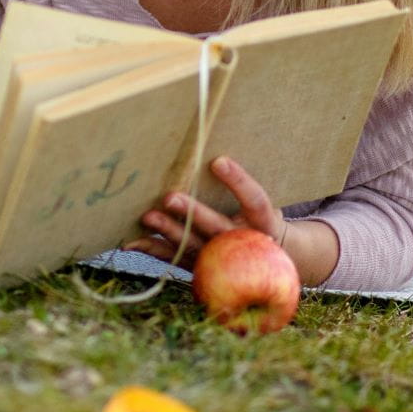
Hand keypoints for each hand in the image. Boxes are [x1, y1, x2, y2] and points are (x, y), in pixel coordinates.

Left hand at [122, 156, 337, 284]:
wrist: (279, 262)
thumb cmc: (266, 219)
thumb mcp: (268, 203)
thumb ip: (248, 185)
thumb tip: (219, 143)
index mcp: (266, 224)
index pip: (255, 202)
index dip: (238, 182)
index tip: (219, 160)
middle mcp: (244, 245)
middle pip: (218, 229)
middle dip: (193, 214)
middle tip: (169, 197)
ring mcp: (223, 260)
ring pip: (195, 247)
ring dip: (168, 233)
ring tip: (147, 216)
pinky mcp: (203, 268)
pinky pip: (176, 261)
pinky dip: (155, 250)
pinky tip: (133, 239)